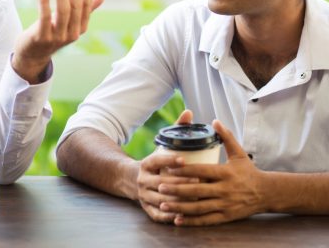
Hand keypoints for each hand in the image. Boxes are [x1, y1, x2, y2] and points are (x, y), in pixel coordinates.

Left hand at [12, 0, 103, 83]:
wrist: (32, 56)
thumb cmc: (51, 33)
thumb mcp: (68, 21)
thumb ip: (84, 10)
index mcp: (80, 28)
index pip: (87, 5)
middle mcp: (72, 34)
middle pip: (75, 6)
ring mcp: (58, 37)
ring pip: (63, 10)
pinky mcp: (42, 38)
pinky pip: (45, 17)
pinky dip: (44, 0)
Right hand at [135, 108, 197, 222]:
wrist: (130, 180)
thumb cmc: (154, 163)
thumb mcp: (161, 147)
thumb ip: (176, 130)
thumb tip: (189, 112)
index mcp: (146, 164)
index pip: (157, 160)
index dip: (170, 160)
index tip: (184, 159)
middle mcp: (143, 180)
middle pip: (161, 182)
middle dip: (180, 182)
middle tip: (198, 179)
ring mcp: (144, 196)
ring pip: (162, 200)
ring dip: (178, 199)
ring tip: (196, 197)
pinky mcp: (147, 209)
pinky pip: (158, 215)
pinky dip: (170, 217)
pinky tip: (185, 215)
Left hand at [157, 120, 266, 225]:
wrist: (266, 193)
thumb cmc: (249, 171)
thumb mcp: (239, 153)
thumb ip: (226, 137)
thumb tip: (215, 121)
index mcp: (225, 173)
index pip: (202, 171)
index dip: (185, 170)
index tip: (169, 169)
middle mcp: (225, 190)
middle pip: (197, 191)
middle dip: (177, 190)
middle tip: (159, 187)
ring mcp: (225, 205)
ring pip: (199, 208)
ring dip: (179, 207)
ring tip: (163, 204)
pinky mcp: (226, 217)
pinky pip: (206, 220)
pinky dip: (191, 221)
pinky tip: (176, 220)